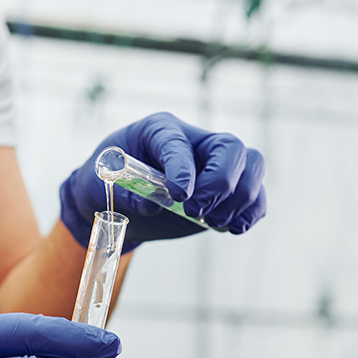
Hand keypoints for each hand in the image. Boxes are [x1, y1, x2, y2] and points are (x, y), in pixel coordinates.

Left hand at [60, 112, 266, 251]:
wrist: (120, 197)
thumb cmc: (109, 181)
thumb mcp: (101, 182)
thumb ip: (124, 191)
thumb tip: (151, 205)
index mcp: (159, 130)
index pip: (179, 143)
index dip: (183, 168)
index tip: (179, 196)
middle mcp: (195, 142)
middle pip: (232, 148)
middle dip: (220, 184)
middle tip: (194, 211)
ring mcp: (215, 165)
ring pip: (254, 166)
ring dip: (239, 201)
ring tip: (212, 222)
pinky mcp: (227, 191)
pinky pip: (257, 195)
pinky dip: (251, 213)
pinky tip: (232, 227)